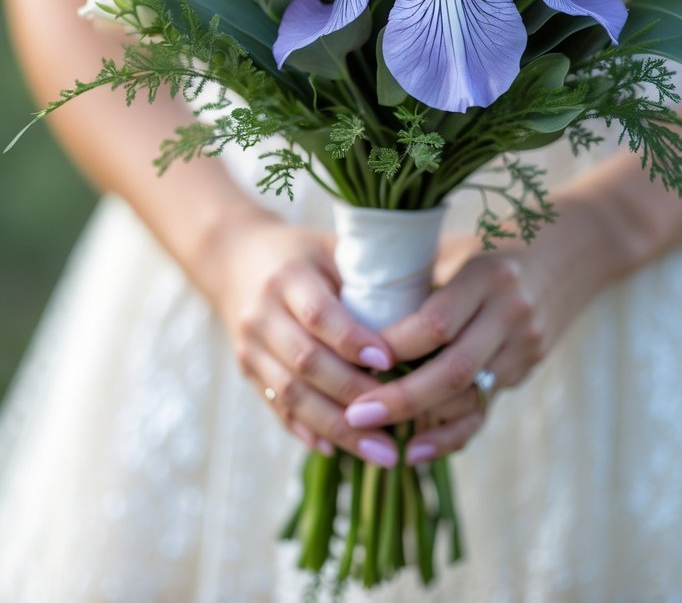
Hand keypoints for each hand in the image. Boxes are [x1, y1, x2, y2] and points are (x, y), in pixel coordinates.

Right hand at [212, 209, 400, 467]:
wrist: (234, 256)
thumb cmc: (303, 252)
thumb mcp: (332, 249)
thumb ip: (368, 276)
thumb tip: (426, 310)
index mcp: (288, 277)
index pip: (319, 314)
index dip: (352, 341)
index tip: (389, 363)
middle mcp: (262, 314)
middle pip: (306, 363)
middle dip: (353, 397)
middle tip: (397, 426)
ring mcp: (250, 347)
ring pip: (292, 396)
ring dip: (338, 428)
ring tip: (381, 452)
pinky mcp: (247, 371)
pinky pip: (279, 408)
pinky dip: (310, 432)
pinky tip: (341, 450)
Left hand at [343, 200, 621, 464]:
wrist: (578, 245)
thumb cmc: (500, 238)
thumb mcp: (462, 245)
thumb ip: (421, 279)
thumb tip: (357, 314)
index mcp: (487, 275)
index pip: (435, 322)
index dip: (393, 346)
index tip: (353, 357)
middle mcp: (510, 313)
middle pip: (452, 371)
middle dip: (399, 399)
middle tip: (354, 415)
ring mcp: (525, 345)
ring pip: (469, 397)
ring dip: (419, 420)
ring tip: (371, 432)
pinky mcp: (529, 366)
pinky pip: (484, 405)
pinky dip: (449, 431)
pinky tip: (416, 448)